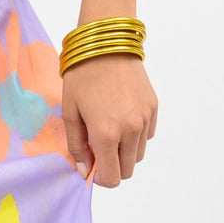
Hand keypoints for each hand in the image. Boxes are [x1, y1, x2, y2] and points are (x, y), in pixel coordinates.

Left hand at [61, 53, 157, 186]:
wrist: (106, 43)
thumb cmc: (81, 77)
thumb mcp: (70, 113)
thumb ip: (77, 147)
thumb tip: (85, 171)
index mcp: (107, 134)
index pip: (113, 178)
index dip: (101, 178)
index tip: (92, 167)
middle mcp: (131, 130)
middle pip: (128, 170)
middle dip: (113, 167)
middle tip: (98, 150)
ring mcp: (145, 118)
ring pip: (139, 154)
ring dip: (124, 152)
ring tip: (109, 131)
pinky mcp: (154, 107)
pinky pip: (147, 135)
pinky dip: (135, 136)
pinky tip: (121, 118)